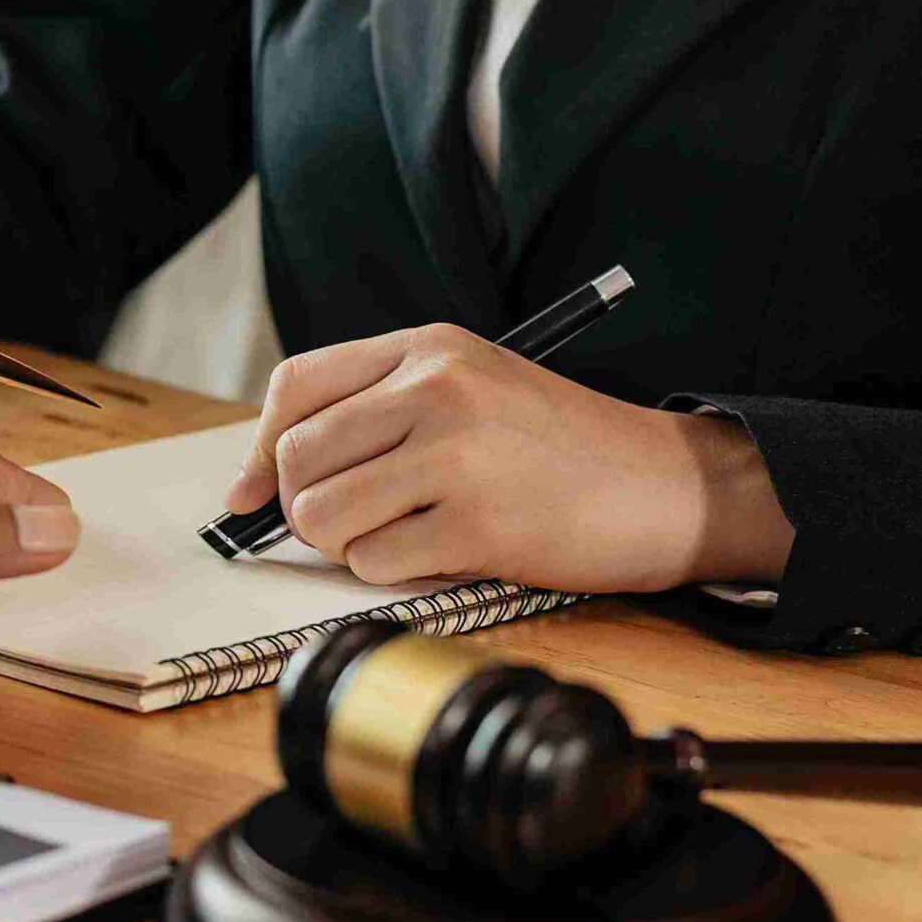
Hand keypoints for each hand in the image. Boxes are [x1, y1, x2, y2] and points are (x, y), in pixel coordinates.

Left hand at [224, 325, 794, 592]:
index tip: (250, 494)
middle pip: (296, 458)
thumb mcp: (472, 390)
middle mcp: (437, 388)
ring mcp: (457, 454)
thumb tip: (256, 487)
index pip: (296, 385)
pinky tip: (448, 553)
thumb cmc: (561, 449)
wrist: (671, 486)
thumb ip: (375, 414)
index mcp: (429, 347)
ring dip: (348, 544)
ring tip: (408, 535)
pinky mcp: (477, 523)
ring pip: (322, 515)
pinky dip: (395, 573)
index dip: (260, 449)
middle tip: (356, 524)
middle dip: (306, 508)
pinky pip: (374, 563)